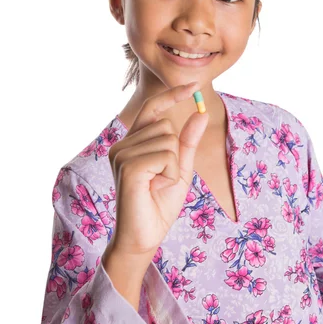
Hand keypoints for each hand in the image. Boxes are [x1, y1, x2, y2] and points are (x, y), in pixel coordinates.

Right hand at [107, 82, 208, 266]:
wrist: (143, 237)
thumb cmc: (158, 206)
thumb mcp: (180, 169)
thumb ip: (188, 142)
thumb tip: (201, 113)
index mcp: (132, 143)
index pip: (152, 109)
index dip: (172, 95)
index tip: (194, 86)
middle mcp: (122, 145)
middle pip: (165, 125)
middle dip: (175, 153)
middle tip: (162, 179)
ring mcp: (121, 154)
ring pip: (168, 140)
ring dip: (173, 167)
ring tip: (157, 186)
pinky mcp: (128, 166)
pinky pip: (166, 155)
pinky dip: (170, 174)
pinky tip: (156, 188)